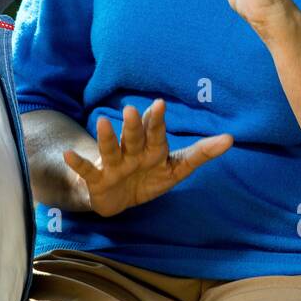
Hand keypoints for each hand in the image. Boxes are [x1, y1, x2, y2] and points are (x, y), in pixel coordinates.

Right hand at [62, 99, 232, 216]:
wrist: (118, 197)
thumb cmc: (148, 177)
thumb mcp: (176, 168)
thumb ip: (201, 153)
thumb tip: (231, 138)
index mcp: (151, 148)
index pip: (156, 133)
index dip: (157, 121)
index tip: (159, 104)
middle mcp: (131, 152)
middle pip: (133, 138)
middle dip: (133, 126)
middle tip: (131, 109)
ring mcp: (112, 164)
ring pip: (110, 149)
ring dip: (106, 137)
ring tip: (102, 122)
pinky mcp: (97, 179)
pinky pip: (87, 171)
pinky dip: (78, 164)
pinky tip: (70, 155)